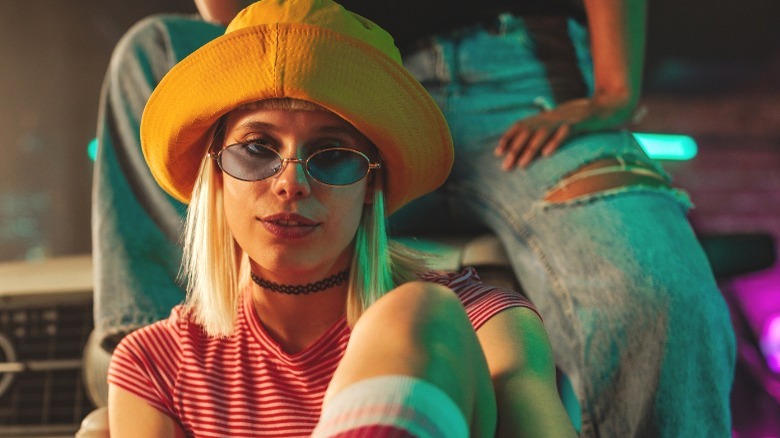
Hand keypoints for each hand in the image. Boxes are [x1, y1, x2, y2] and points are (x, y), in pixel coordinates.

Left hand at [494, 94, 634, 169]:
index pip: (522, 125)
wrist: (612, 105)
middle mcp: (552, 116)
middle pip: (528, 131)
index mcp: (547, 117)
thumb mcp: (562, 125)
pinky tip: (547, 154)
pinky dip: (555, 142)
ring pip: (543, 133)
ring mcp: (566, 118)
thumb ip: (548, 134)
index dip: (508, 137)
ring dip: (530, 149)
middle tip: (505, 166)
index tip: (497, 152)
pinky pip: (565, 132)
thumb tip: (533, 150)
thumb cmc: (585, 120)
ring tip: (521, 164)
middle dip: (515, 149)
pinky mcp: (580, 122)